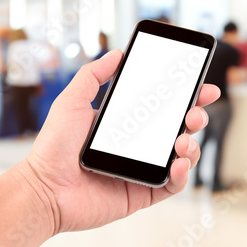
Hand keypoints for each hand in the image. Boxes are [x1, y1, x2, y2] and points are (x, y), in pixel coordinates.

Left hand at [23, 49, 219, 233]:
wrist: (44, 189)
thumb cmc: (54, 147)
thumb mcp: (72, 101)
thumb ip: (93, 75)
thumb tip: (117, 53)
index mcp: (126, 123)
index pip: (163, 107)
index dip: (186, 97)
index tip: (202, 88)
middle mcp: (139, 145)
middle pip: (179, 129)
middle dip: (195, 118)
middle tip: (195, 113)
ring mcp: (142, 169)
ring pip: (181, 156)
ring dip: (191, 146)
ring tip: (182, 141)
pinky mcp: (143, 192)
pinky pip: (172, 185)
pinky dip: (182, 175)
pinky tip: (177, 164)